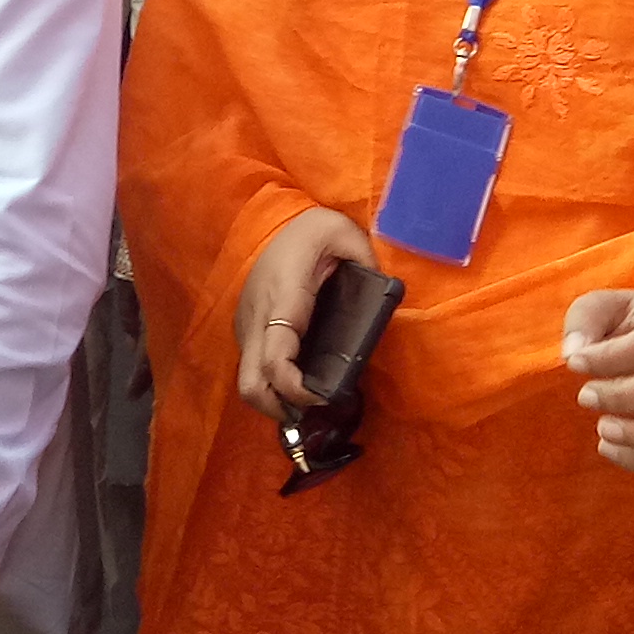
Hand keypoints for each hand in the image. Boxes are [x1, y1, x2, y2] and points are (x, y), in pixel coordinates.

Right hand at [234, 206, 377, 422]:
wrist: (283, 219)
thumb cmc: (314, 229)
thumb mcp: (346, 236)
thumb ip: (368, 266)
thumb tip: (386, 299)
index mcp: (283, 299)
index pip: (276, 361)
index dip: (295, 390)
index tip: (324, 398)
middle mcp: (257, 318)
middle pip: (251, 385)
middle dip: (279, 409)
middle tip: (312, 413)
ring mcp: (248, 324)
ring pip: (248, 381)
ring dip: (273, 401)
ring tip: (308, 403)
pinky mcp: (247, 326)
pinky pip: (252, 366)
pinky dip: (270, 384)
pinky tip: (297, 383)